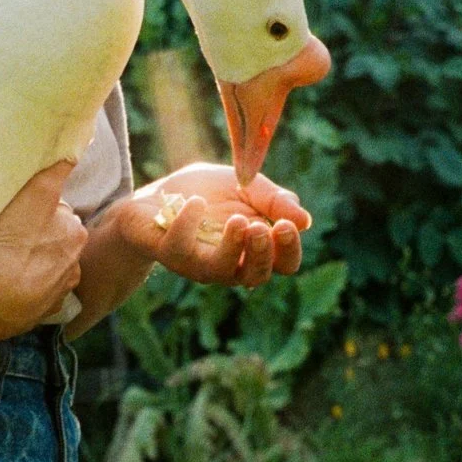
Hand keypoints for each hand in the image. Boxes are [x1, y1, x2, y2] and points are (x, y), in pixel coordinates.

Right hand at [0, 159, 87, 336]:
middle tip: (11, 238)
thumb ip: (59, 167)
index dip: (40, 215)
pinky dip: (24, 294)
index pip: (62, 218)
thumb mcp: (36, 192)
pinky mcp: (36, 318)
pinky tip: (4, 287)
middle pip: (57, 246)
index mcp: (75, 236)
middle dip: (40, 243)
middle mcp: (73, 267)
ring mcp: (55, 296)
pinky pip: (33, 300)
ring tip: (4, 264)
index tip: (21, 217)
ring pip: (46, 274)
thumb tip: (82, 142)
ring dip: (33, 269)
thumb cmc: (10, 238)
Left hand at [114, 162, 310, 289]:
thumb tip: (305, 221)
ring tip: (237, 221)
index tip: (286, 225)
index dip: (289, 250)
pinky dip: (189, 224)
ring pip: (221, 272)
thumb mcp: (246, 186)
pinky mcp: (169, 254)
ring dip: (232, 249)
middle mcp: (231, 264)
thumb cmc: (207, 194)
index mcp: (255, 249)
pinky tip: (195, 203)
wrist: (156, 195)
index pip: (284, 264)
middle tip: (261, 227)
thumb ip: (274, 201)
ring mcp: (199, 263)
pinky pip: (180, 249)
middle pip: (257, 275)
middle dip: (263, 253)